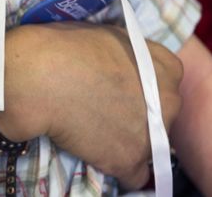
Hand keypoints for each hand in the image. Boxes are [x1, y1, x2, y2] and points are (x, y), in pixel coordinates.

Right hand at [0, 22, 182, 189]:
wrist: (41, 77)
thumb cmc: (67, 47)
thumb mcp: (110, 37)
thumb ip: (128, 56)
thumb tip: (121, 66)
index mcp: (167, 68)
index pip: (165, 84)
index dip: (143, 89)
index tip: (121, 90)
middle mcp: (170, 102)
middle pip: (162, 116)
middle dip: (140, 116)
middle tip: (107, 110)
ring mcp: (152, 134)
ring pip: (149, 146)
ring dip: (128, 142)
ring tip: (98, 133)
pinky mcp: (129, 161)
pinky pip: (134, 176)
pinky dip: (118, 169)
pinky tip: (99, 156)